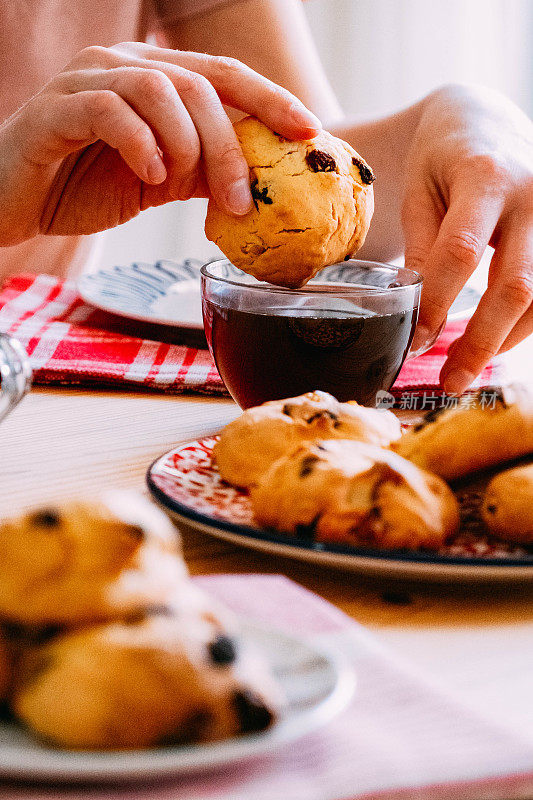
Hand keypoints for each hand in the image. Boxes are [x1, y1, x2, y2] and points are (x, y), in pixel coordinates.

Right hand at [0, 43, 320, 243]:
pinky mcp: (56, 109)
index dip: (270, 99)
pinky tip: (149, 176)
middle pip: (199, 84)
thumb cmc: (83, 185)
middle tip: (241, 198)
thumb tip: (255, 181)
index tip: (309, 131)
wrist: (13, 201)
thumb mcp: (158, 181)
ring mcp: (87, 81)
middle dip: (230, 145)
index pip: (224, 76)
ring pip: (159, 90)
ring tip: (184, 187)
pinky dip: (140, 143)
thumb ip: (201, 171)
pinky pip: (109, 110)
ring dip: (187, 145)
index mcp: (154, 79)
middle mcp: (123, 67)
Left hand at [402, 84, 532, 393]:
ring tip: (464, 368)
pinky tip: (494, 342)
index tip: (414, 342)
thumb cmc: (442, 159)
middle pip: (515, 285)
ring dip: (505, 340)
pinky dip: (523, 324)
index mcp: (485, 176)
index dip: (437, 303)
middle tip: (451, 382)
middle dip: (481, 341)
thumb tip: (414, 311)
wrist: (486, 122)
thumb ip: (421, 246)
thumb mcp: (418, 192)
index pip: (461, 252)